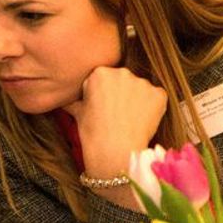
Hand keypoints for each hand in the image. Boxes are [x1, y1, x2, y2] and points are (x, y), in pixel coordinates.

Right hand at [63, 65, 167, 184]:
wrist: (114, 150)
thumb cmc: (93, 132)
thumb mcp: (77, 111)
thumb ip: (73, 99)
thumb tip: (64, 97)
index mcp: (100, 73)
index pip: (103, 78)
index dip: (102, 94)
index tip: (102, 108)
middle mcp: (122, 72)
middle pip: (123, 81)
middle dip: (121, 94)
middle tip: (116, 114)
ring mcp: (142, 82)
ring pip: (140, 88)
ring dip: (137, 100)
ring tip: (129, 119)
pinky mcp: (159, 94)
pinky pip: (156, 97)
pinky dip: (152, 107)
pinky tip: (142, 120)